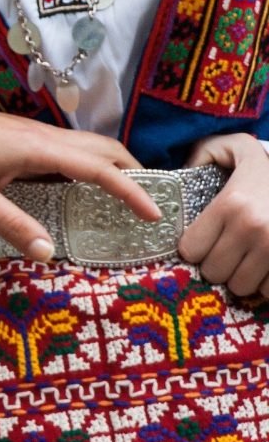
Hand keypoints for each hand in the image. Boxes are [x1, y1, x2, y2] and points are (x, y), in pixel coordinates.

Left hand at [0, 106, 161, 261]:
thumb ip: (11, 224)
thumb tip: (49, 254)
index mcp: (36, 148)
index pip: (98, 169)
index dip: (130, 191)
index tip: (154, 214)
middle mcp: (41, 136)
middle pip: (102, 149)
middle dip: (133, 173)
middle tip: (151, 204)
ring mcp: (30, 133)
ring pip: (86, 145)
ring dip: (113, 166)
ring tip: (128, 195)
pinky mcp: (19, 136)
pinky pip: (67, 148)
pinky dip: (89, 163)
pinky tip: (83, 183)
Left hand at [179, 133, 268, 296]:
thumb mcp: (239, 148)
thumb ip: (205, 152)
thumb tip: (181, 171)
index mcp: (231, 204)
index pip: (190, 250)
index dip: (196, 248)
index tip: (206, 240)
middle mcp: (253, 228)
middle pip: (213, 273)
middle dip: (218, 264)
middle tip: (230, 250)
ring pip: (240, 287)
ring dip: (242, 277)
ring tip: (250, 258)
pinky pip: (268, 292)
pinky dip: (267, 284)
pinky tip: (268, 267)